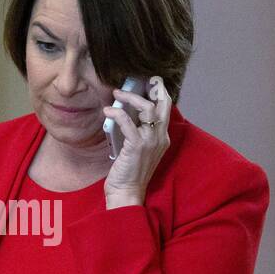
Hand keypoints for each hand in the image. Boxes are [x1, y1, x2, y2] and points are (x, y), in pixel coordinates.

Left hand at [102, 76, 171, 207]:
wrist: (127, 193)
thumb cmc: (129, 172)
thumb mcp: (137, 149)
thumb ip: (136, 131)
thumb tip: (125, 112)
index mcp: (162, 138)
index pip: (166, 109)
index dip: (160, 92)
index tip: (150, 82)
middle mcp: (160, 137)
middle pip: (163, 104)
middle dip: (154, 87)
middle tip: (139, 80)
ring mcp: (151, 141)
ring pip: (148, 108)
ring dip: (131, 97)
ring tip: (116, 94)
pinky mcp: (137, 145)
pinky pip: (127, 122)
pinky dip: (117, 112)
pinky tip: (108, 110)